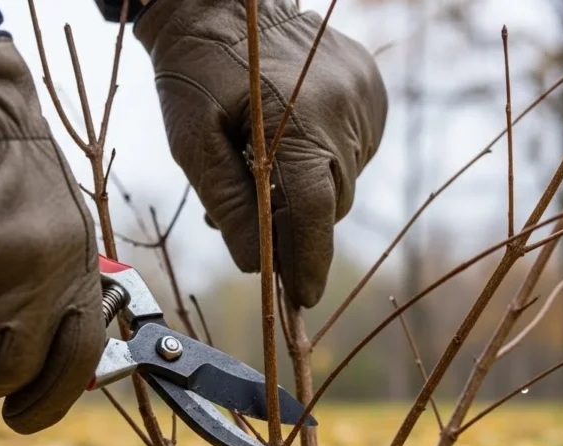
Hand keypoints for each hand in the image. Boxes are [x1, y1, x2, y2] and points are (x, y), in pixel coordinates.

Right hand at [0, 39, 104, 432]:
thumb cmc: (19, 181)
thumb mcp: (58, 244)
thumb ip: (57, 304)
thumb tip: (34, 370)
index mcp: (79, 274)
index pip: (77, 364)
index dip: (46, 404)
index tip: (23, 416)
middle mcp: (50, 271)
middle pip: (15, 369)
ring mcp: (9, 261)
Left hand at [135, 0, 386, 307]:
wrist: (223, 1)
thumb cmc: (196, 71)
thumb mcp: (191, 141)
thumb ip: (227, 204)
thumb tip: (256, 265)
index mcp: (297, 117)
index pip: (313, 210)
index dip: (308, 260)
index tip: (302, 298)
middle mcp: (342, 107)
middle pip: (329, 205)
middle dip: (297, 226)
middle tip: (255, 219)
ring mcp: (363, 98)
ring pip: (343, 184)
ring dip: (308, 194)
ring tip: (263, 171)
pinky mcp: (371, 92)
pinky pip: (355, 156)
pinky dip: (325, 165)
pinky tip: (293, 143)